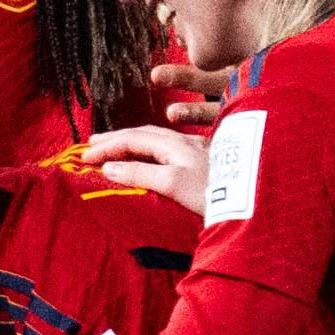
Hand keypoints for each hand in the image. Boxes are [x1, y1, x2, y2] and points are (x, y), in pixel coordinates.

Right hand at [71, 122, 208, 214]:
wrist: (252, 200)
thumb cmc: (212, 193)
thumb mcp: (172, 184)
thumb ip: (140, 174)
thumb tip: (109, 167)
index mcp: (173, 144)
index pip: (132, 139)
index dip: (106, 147)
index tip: (83, 158)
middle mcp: (184, 141)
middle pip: (143, 134)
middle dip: (116, 138)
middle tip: (92, 144)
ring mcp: (196, 150)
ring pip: (157, 140)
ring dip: (132, 142)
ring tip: (116, 148)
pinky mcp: (204, 162)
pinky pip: (168, 150)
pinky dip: (149, 151)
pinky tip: (153, 157)